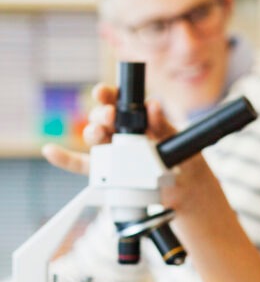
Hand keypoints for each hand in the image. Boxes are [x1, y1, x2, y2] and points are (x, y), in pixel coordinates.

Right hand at [42, 83, 175, 176]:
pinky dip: (64, 158)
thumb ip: (163, 125)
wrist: (185, 189)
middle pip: (102, 119)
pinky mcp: (106, 172)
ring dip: (91, 133)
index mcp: (137, 119)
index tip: (103, 92)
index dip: (108, 94)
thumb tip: (153, 105)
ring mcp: (111, 152)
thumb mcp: (177, 140)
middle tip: (109, 116)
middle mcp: (120, 132)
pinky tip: (52, 151)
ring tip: (97, 134)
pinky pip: (81, 165)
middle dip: (101, 115)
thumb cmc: (182, 159)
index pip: (118, 102)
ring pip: (94, 139)